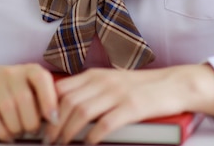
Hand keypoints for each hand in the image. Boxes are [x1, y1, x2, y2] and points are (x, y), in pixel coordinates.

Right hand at [0, 61, 57, 141]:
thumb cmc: (10, 85)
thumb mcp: (27, 83)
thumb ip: (41, 96)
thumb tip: (56, 120)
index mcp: (30, 69)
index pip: (42, 80)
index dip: (49, 101)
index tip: (54, 119)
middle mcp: (12, 73)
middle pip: (25, 100)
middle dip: (31, 122)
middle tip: (33, 131)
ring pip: (9, 110)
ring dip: (17, 128)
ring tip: (20, 132)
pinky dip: (2, 132)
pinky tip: (7, 136)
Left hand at [45, 64, 213, 144]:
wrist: (173, 84)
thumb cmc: (140, 87)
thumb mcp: (111, 82)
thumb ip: (90, 90)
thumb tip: (64, 106)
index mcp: (96, 74)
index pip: (62, 88)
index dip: (47, 106)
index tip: (40, 123)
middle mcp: (104, 81)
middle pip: (68, 101)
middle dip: (54, 124)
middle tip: (47, 140)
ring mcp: (118, 93)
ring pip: (82, 111)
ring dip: (68, 131)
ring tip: (61, 144)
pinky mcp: (132, 107)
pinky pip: (106, 123)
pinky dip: (93, 136)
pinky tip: (87, 144)